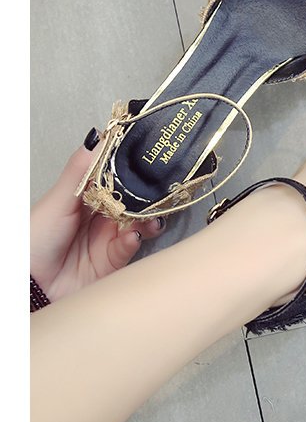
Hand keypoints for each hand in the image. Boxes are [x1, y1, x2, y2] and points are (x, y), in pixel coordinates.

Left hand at [30, 136, 164, 301]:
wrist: (29, 285)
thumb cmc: (33, 239)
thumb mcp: (58, 199)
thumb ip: (80, 170)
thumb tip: (98, 136)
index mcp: (85, 198)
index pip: (115, 178)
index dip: (132, 169)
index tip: (150, 158)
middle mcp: (99, 217)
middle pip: (133, 200)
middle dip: (147, 195)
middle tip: (160, 188)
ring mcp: (107, 239)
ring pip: (138, 222)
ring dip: (147, 217)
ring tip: (150, 216)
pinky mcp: (113, 261)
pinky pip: (131, 246)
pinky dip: (135, 239)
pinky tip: (133, 235)